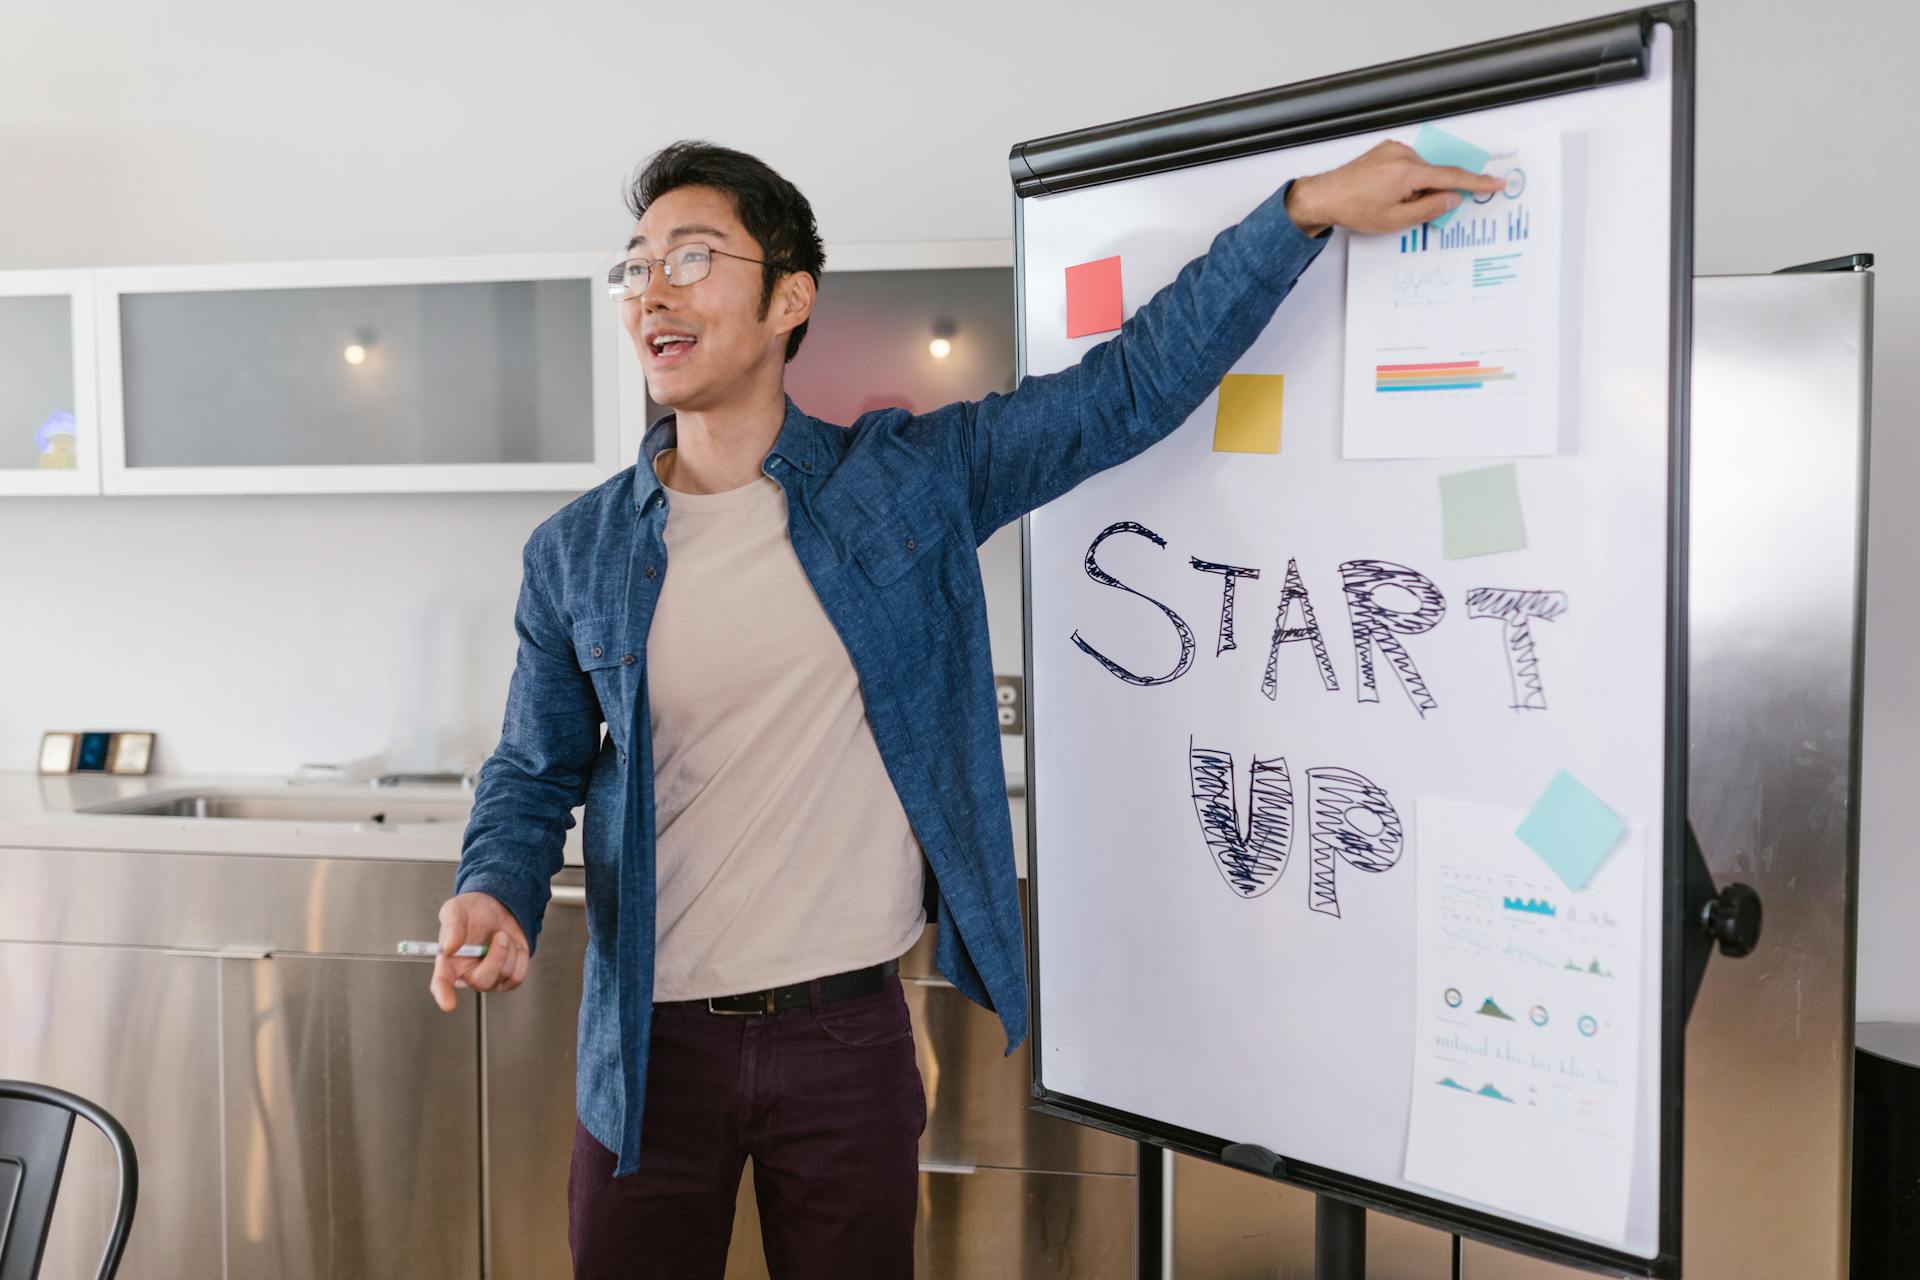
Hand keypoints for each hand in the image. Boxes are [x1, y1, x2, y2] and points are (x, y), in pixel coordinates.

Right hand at [428, 892, 530, 1011]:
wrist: (497, 907)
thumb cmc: (472, 912)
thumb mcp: (456, 910)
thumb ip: (451, 927)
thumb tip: (449, 947)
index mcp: (449, 962)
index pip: (441, 983)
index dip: (443, 994)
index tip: (448, 1004)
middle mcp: (467, 974)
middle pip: (482, 981)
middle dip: (496, 956)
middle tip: (500, 935)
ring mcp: (489, 979)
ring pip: (504, 975)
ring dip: (508, 950)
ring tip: (501, 936)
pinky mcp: (507, 978)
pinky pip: (518, 976)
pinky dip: (519, 957)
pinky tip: (512, 946)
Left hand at [1286, 140, 1507, 236]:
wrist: (1325, 196)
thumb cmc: (1354, 209)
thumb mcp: (1396, 220)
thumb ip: (1429, 208)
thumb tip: (1452, 198)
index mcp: (1408, 171)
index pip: (1452, 176)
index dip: (1477, 181)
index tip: (1496, 182)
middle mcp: (1403, 154)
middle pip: (1434, 175)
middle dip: (1430, 194)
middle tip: (1409, 209)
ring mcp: (1393, 149)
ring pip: (1420, 171)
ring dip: (1415, 188)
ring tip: (1389, 202)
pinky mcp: (1385, 150)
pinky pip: (1408, 165)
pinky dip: (1406, 179)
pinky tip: (1387, 192)